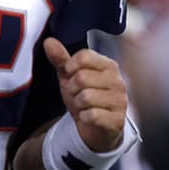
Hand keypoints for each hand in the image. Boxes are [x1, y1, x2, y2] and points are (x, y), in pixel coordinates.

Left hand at [43, 37, 127, 151]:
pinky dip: (84, 117)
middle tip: (76, 95)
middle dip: (71, 89)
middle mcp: (117, 81)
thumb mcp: (70, 77)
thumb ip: (61, 59)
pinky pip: (92, 115)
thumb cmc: (85, 98)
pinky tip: (88, 117)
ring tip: (82, 106)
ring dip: (77, 104)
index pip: (84, 56)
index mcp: (108, 66)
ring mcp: (120, 100)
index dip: (69, 67)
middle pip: (82, 77)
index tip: (70, 75)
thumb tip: (49, 42)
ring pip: (86, 96)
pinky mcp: (117, 119)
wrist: (95, 127)